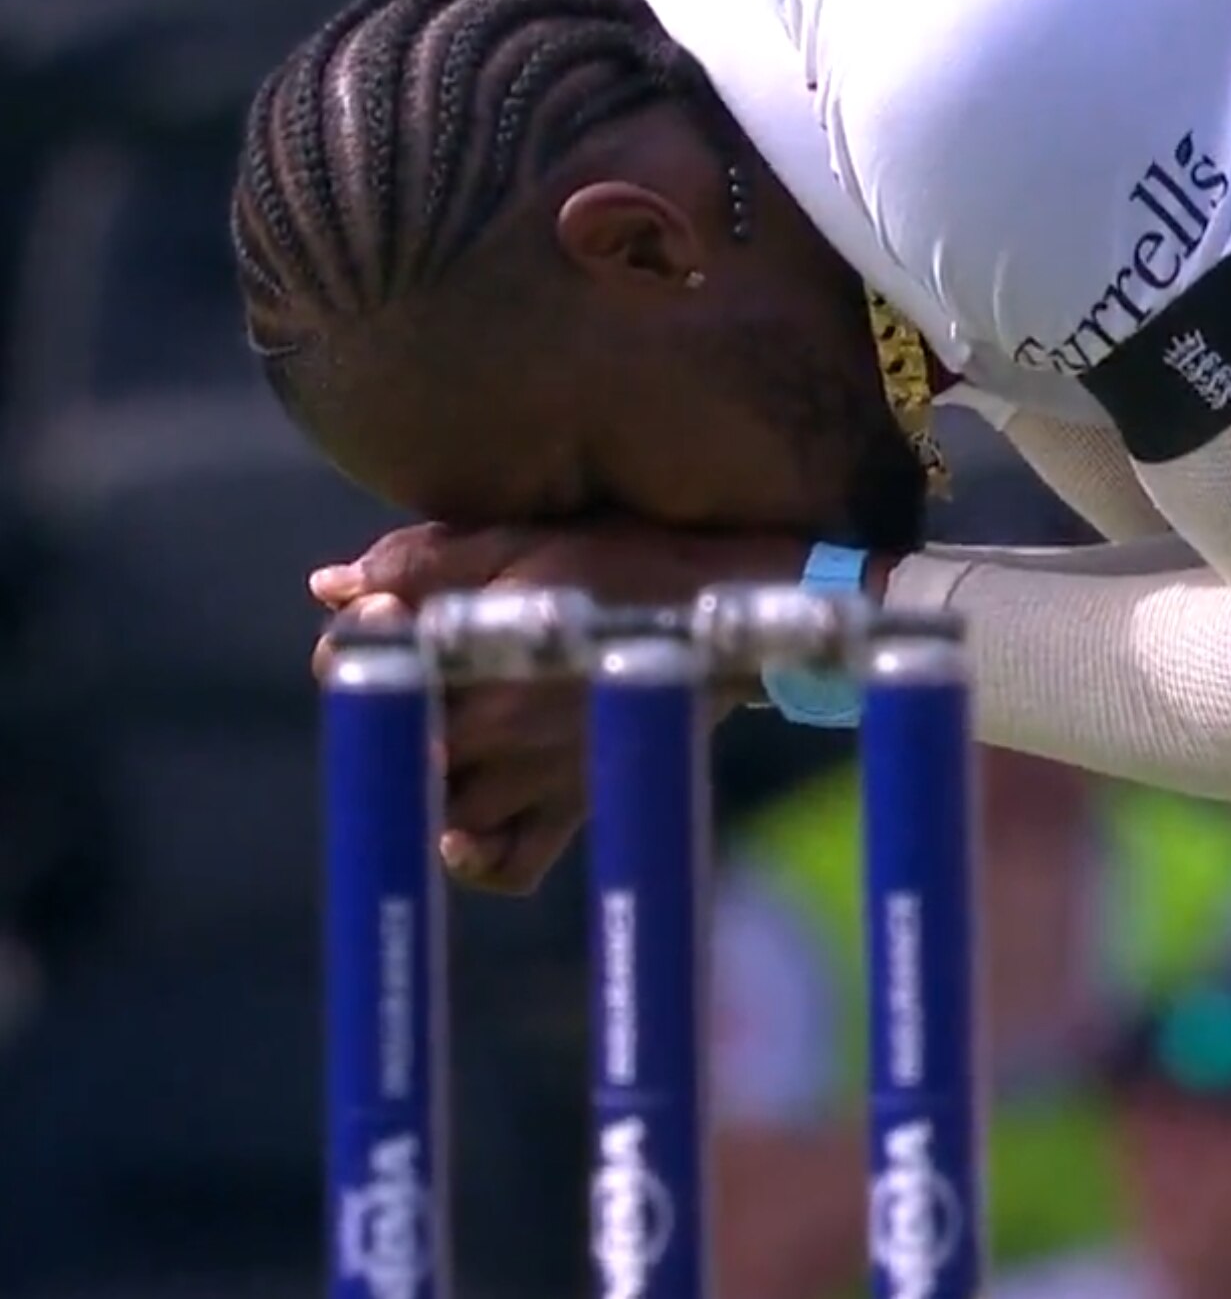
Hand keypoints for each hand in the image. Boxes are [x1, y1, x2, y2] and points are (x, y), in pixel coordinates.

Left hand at [311, 523, 812, 894]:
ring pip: (436, 804)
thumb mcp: (522, 539)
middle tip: (430, 669)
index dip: (354, 642)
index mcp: (478, 647)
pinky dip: (475, 855)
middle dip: (395, 702)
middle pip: (393, 739)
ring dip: (428, 775)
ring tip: (454, 730)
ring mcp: (537, 774)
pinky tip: (466, 823)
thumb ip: (422, 561)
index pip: (365, 663)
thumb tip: (330, 588)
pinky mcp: (574, 806)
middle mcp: (500, 722)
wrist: (724, 612)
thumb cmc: (622, 560)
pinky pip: (505, 866)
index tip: (380, 617)